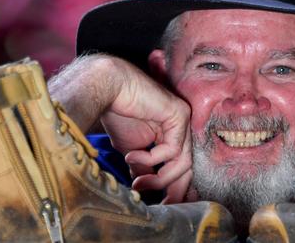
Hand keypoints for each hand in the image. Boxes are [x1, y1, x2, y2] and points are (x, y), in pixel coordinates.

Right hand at [48, 54, 191, 202]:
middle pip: (187, 166)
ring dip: (161, 178)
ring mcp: (183, 120)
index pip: (180, 166)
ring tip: (139, 183)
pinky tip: (133, 156)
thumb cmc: (116, 113)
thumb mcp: (131, 148)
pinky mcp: (180, 114)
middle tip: (161, 206)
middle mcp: (181, 127)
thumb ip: (142, 166)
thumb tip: (145, 186)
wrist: (106, 89)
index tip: (161, 206)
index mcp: (171, 134)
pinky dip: (153, 158)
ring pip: (183, 161)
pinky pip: (173, 148)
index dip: (173, 188)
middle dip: (174, 190)